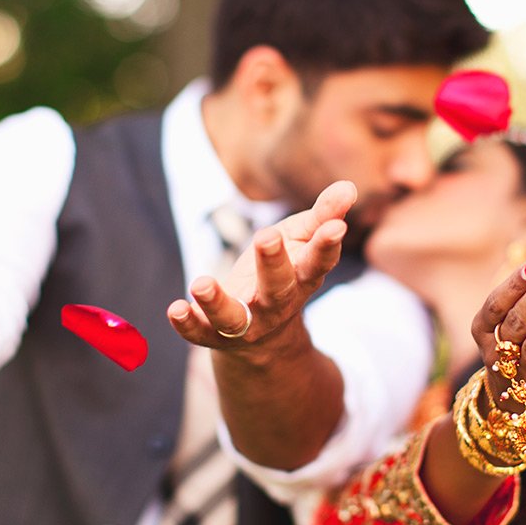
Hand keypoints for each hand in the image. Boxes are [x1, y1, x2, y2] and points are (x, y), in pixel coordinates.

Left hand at [167, 181, 353, 354]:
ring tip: (201, 283)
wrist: (265, 338)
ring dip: (217, 302)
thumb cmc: (286, 272)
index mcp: (302, 278)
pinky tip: (175, 308)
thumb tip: (349, 186)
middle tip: (267, 236)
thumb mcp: (303, 241)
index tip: (336, 227)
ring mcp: (246, 322)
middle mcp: (276, 304)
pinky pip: (200, 332)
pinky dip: (187, 323)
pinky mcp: (215, 333)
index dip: (327, 245)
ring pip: (234, 317)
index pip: (318, 262)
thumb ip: (323, 215)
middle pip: (277, 287)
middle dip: (273, 263)